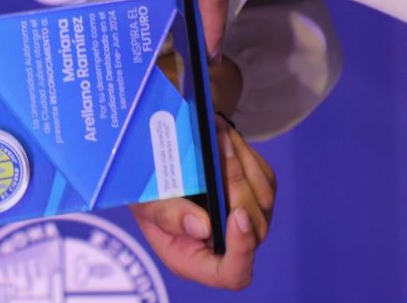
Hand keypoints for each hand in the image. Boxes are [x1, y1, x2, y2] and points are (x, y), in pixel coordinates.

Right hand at [129, 120, 276, 290]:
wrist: (157, 171)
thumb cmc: (145, 196)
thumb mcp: (143, 205)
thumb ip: (166, 217)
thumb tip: (202, 227)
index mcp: (198, 260)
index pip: (233, 272)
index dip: (242, 249)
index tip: (237, 216)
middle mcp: (228, 245)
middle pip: (253, 228)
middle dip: (236, 185)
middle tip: (218, 148)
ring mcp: (247, 222)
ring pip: (262, 198)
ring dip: (241, 163)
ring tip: (219, 133)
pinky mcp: (256, 197)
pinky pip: (263, 178)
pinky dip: (246, 155)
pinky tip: (224, 135)